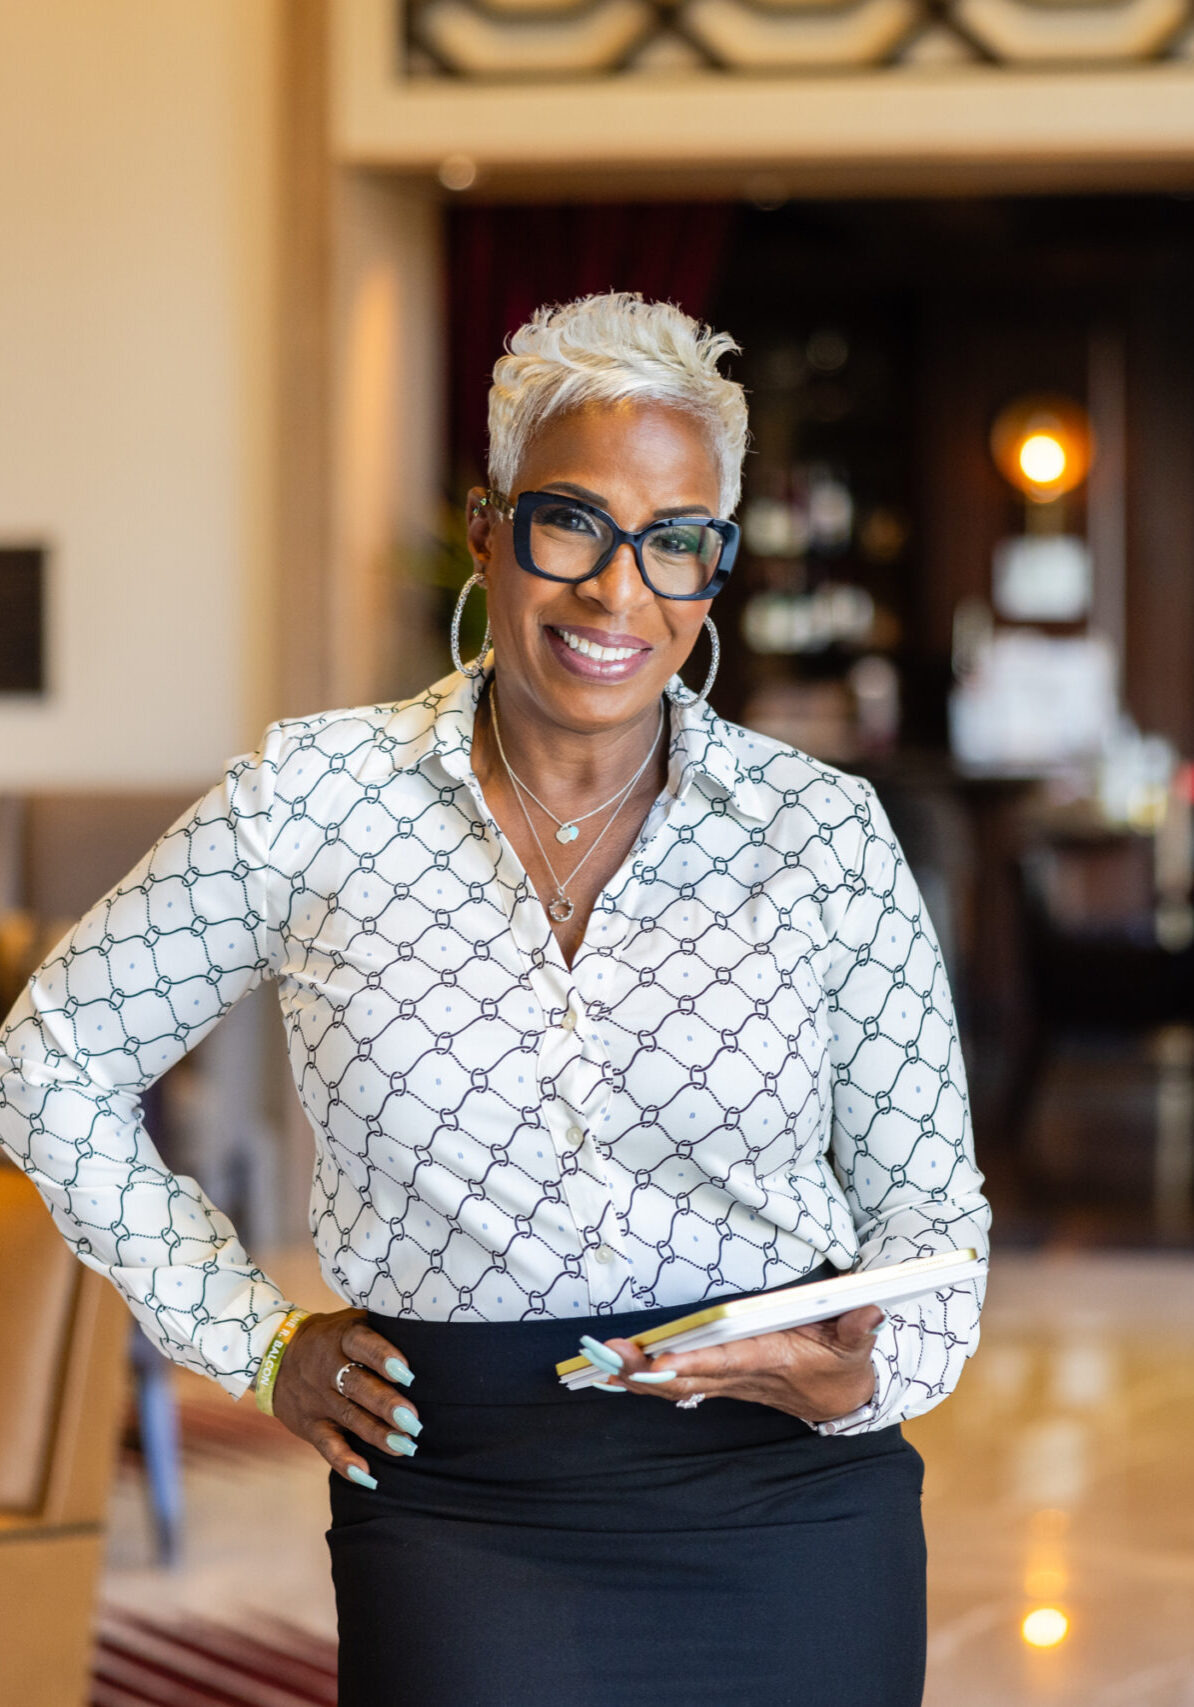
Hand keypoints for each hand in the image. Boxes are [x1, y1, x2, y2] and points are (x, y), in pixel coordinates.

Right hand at [269, 1308, 420, 1485]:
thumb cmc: (332, 1338)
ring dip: (377, 1434)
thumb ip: (383, 1327)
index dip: (382, 1357)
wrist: (275, 1356)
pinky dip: (345, 1462)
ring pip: (348, 1417)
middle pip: (357, 1386)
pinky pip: (326, 1445)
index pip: (361, 1344)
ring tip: (405, 1447)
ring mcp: (317, 1399)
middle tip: (414, 1420)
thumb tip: (430, 1334)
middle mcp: (328, 1368)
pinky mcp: (310, 1425)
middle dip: (386, 1404)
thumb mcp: (351, 1322)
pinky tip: (367, 1475)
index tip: (407, 1373)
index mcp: (342, 1338)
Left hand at [593, 1306, 882, 1423]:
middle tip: (610, 1355)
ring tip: (598, 1361)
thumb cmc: (842, 1364)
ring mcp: (727, 1380)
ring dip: (636, 1375)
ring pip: (675, 1383)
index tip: (662, 1362)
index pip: (729, 1360)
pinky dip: (643, 1380)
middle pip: (689, 1374)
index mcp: (772, 1359)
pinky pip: (676, 1385)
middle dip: (648, 1368)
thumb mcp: (856, 1345)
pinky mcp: (719, 1380)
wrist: (841, 1401)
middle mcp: (742, 1374)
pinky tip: (611, 1374)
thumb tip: (869, 1309)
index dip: (696, 1362)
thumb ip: (858, 1328)